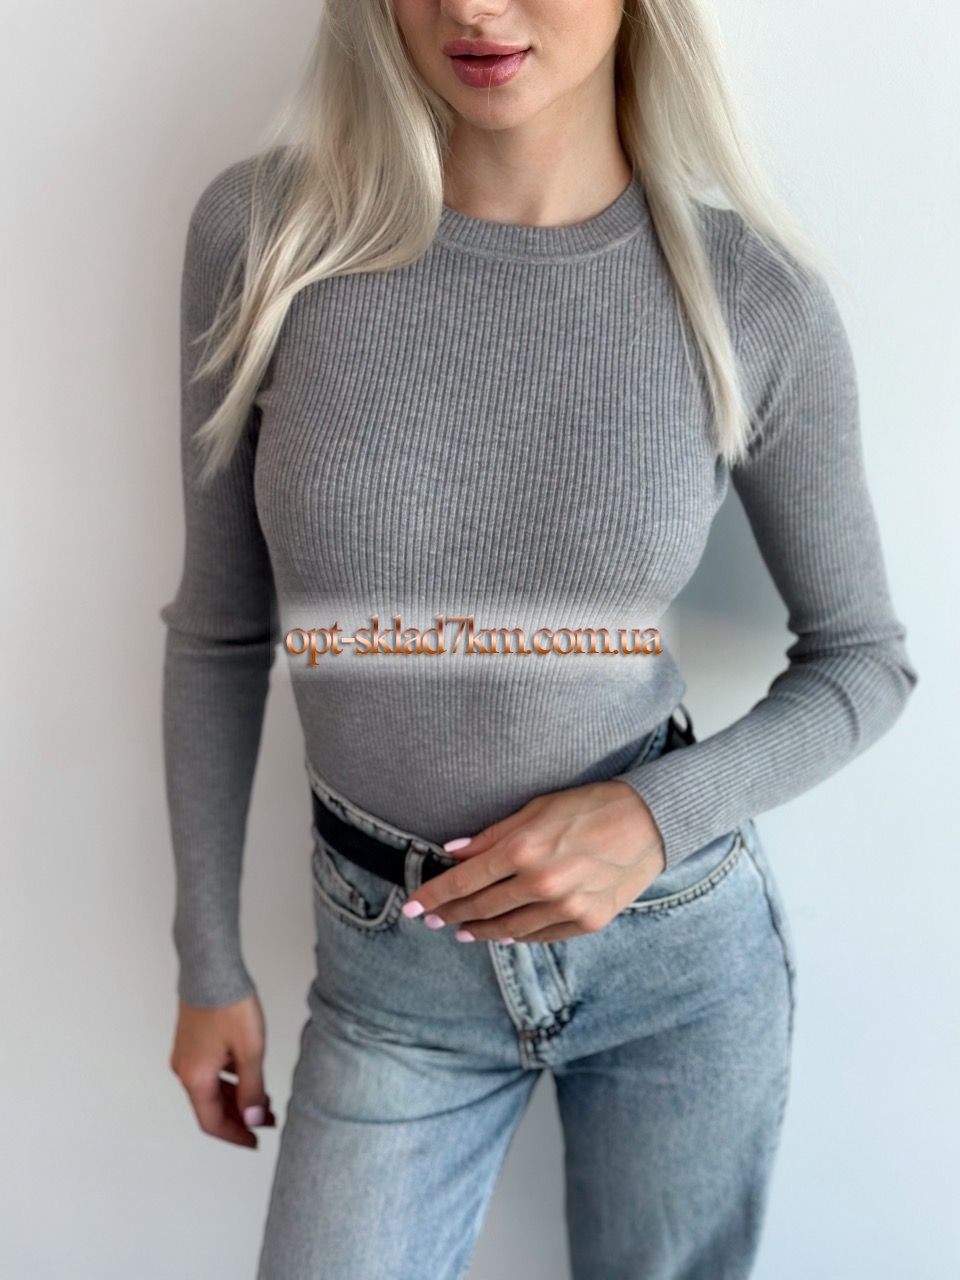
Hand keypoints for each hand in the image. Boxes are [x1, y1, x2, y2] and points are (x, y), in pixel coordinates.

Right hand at [169, 989, 276, 1146]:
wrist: (211, 969)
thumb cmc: (229, 1006)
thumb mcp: (250, 1052)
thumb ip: (251, 1089)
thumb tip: (252, 1119)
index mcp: (195, 1078)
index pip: (212, 1122)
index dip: (235, 1135)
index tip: (255, 1141)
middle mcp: (185, 1070)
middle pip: (211, 1107)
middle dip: (240, 1117)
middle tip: (268, 1120)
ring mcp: (186, 1055)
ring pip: (211, 1088)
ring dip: (236, 1097)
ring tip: (265, 1099)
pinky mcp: (192, 1041)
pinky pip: (209, 1071)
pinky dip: (229, 1080)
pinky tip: (249, 1076)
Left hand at [402, 780, 665, 942]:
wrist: (649, 822)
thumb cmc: (590, 806)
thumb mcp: (535, 808)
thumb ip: (493, 835)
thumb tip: (453, 851)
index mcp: (523, 849)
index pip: (464, 881)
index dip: (435, 895)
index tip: (414, 907)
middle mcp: (540, 883)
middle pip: (481, 907)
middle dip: (452, 914)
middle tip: (433, 919)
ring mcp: (565, 907)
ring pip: (508, 929)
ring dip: (480, 931)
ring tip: (462, 931)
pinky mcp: (587, 922)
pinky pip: (541, 936)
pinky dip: (517, 936)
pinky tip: (503, 934)